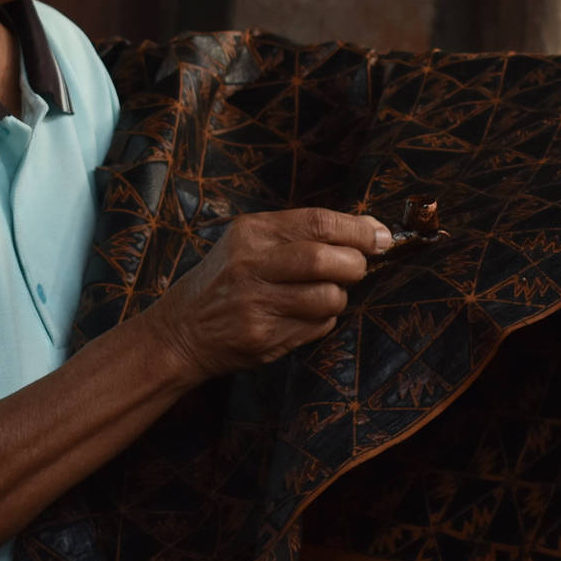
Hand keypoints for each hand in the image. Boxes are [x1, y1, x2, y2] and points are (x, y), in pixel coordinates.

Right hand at [146, 208, 391, 381]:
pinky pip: (318, 327)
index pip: (318, 222)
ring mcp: (256, 304)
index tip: (380, 237)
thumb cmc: (227, 279)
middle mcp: (251, 265)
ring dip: (338, 297)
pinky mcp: (263, 337)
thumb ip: (307, 232)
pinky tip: (299, 316)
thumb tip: (373, 227)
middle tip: (355, 268)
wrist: (181, 330)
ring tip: (321, 294)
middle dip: (355, 265)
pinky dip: (322, 321)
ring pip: (329, 298)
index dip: (358, 230)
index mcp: (251, 232)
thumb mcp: (252, 242)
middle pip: (326, 260)